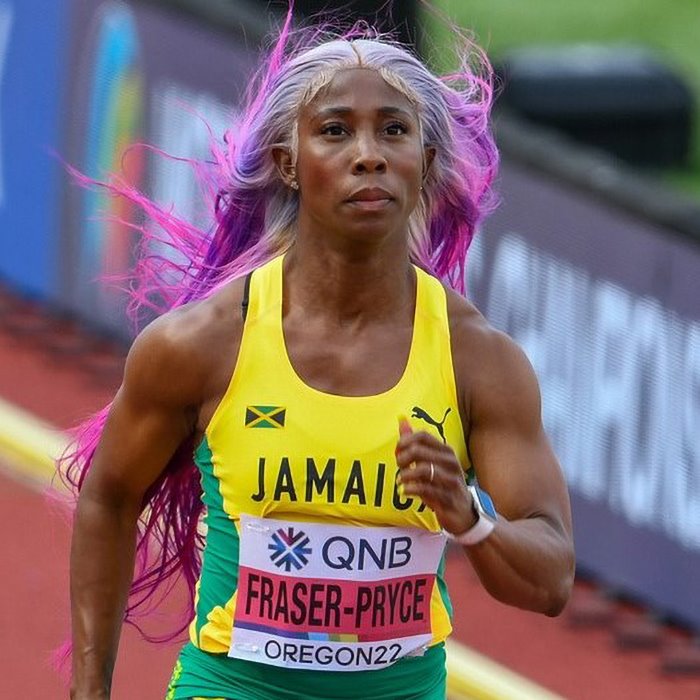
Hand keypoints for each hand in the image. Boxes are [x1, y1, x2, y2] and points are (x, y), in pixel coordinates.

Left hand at [395, 418, 475, 534]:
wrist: (464, 514)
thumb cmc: (444, 485)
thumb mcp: (431, 463)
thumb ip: (415, 442)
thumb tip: (401, 420)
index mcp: (446, 451)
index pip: (422, 436)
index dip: (405, 441)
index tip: (397, 452)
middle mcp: (450, 463)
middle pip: (418, 451)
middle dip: (402, 458)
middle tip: (399, 467)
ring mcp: (451, 480)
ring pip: (422, 469)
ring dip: (405, 475)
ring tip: (400, 480)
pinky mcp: (448, 498)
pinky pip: (425, 489)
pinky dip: (410, 489)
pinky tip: (405, 492)